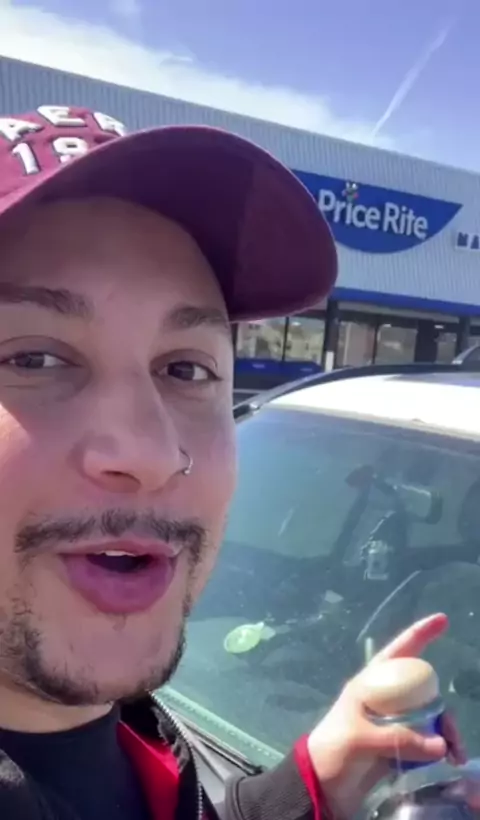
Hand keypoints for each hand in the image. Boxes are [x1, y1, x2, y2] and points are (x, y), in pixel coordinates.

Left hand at [307, 614, 465, 819]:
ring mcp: (393, 721)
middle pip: (423, 691)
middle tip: (452, 735)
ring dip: (445, 732)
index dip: (418, 635)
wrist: (321, 786)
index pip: (397, 653)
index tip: (441, 619)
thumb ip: (398, 738)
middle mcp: (384, 698)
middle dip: (443, 707)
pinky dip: (440, 747)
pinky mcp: (398, 745)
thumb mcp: (360, 740)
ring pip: (429, 717)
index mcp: (369, 685)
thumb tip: (440, 743)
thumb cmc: (332, 751)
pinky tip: (448, 759)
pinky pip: (427, 739)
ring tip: (454, 754)